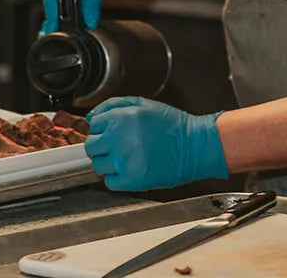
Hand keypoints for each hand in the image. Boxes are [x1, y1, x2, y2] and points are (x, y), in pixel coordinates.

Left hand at [84, 97, 228, 190]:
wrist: (194, 146)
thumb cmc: (172, 125)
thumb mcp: (144, 104)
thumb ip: (114, 106)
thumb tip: (91, 116)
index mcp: (122, 117)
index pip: (94, 124)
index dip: (104, 127)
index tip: (112, 131)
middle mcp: (120, 138)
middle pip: (92, 146)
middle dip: (103, 145)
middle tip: (120, 145)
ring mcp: (124, 161)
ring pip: (99, 165)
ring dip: (110, 162)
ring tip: (129, 156)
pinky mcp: (131, 180)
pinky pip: (110, 182)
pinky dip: (118, 177)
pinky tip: (132, 167)